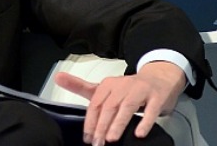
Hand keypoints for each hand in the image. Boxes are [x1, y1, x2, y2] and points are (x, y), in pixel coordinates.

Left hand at [53, 61, 186, 145]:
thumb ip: (80, 86)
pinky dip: (145, 122)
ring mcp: (140, 90)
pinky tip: (139, 134)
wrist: (159, 78)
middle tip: (98, 142)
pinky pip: (151, 110)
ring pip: (127, 107)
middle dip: (101, 126)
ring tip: (111, 138)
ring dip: (118, 123)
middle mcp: (122, 86)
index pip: (95, 104)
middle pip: (109, 106)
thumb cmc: (128, 88)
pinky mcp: (157, 97)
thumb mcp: (103, 87)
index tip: (87, 137)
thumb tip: (58, 77)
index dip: (90, 122)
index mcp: (108, 84)